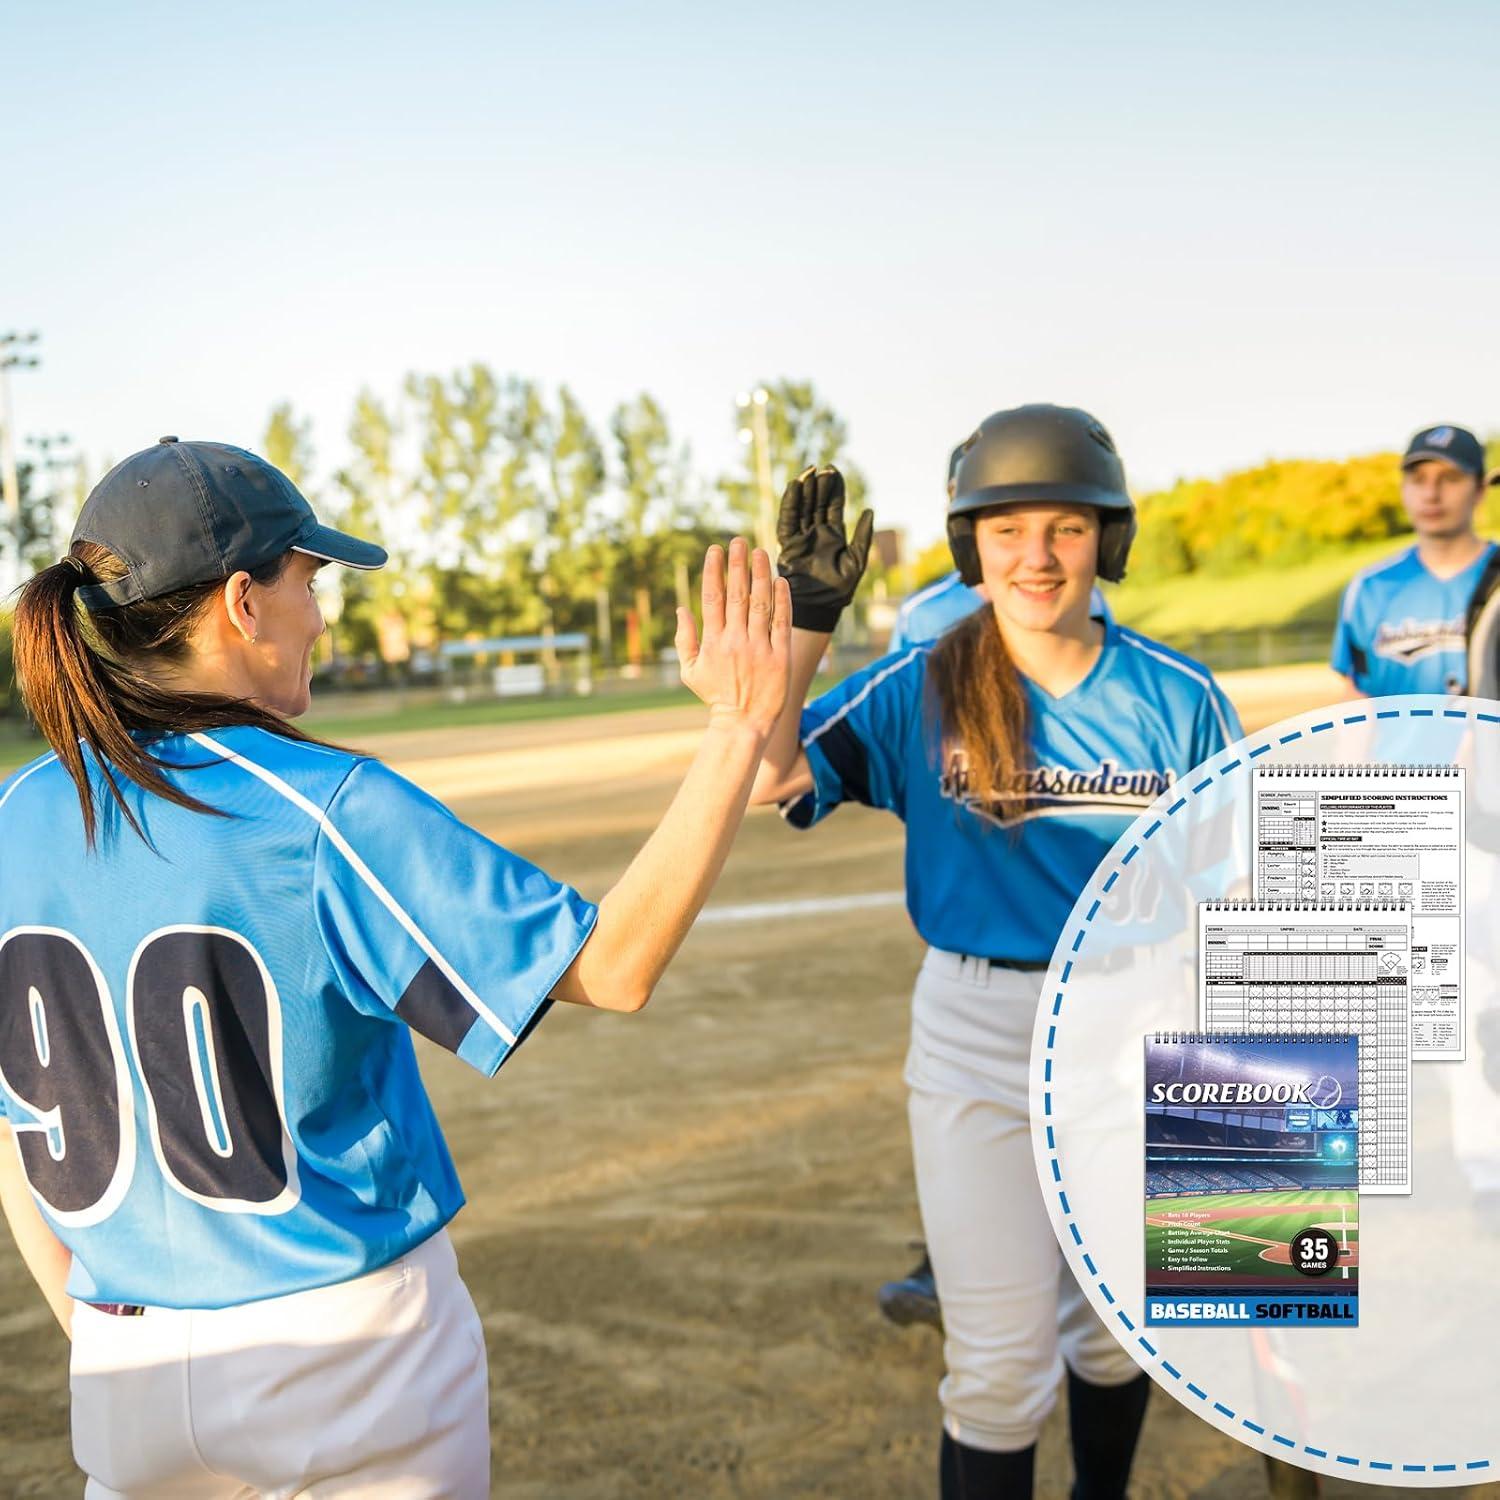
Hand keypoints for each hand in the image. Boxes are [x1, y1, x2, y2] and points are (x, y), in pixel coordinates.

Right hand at [676, 538, 791, 737]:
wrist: (743, 723)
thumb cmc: (716, 696)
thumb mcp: (690, 671)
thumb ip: (684, 639)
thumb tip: (681, 608)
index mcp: (712, 641)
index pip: (712, 598)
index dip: (714, 571)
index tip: (715, 550)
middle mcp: (735, 641)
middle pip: (737, 594)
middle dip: (737, 565)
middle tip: (738, 541)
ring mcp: (759, 648)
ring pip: (760, 603)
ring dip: (760, 575)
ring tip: (761, 552)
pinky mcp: (780, 657)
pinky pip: (781, 622)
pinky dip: (781, 600)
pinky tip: (780, 580)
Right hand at [775, 465, 874, 631]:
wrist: (821, 605)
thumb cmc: (840, 588)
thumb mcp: (858, 559)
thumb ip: (864, 535)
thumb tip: (869, 510)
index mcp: (833, 535)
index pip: (832, 506)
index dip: (833, 488)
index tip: (833, 470)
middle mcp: (816, 533)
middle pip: (816, 503)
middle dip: (820, 485)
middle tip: (823, 468)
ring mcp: (801, 537)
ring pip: (802, 507)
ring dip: (805, 489)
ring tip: (810, 471)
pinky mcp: (788, 544)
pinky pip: (788, 519)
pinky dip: (791, 502)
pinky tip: (795, 486)